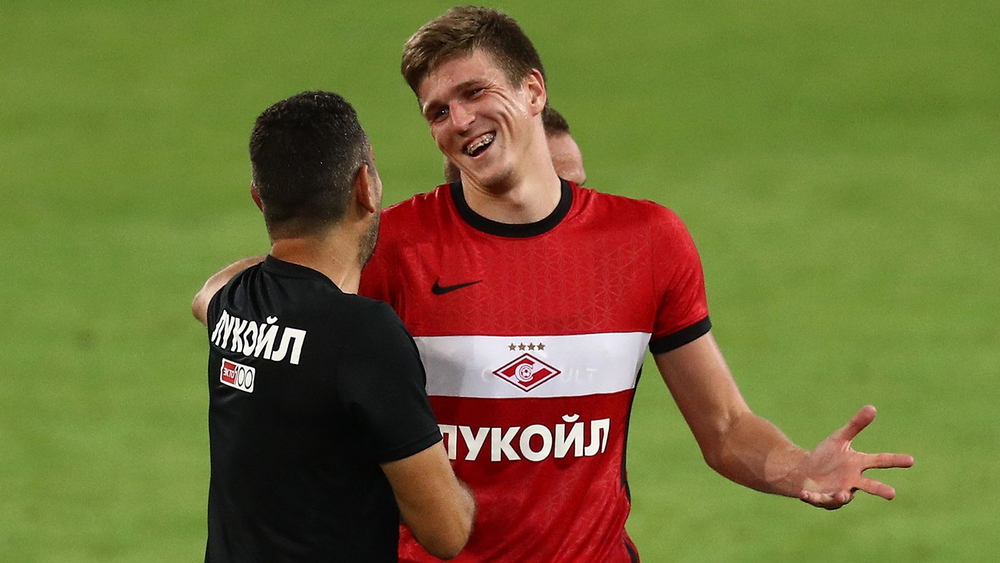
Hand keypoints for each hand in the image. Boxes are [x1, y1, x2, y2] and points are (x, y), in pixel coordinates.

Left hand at [796, 405, 913, 509]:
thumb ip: (855, 425)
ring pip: (844, 496)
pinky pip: (819, 499)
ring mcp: (838, 492)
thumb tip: (872, 407)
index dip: (895, 460)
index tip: (911, 460)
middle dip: (880, 489)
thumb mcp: (839, 438)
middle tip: (892, 494)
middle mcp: (852, 481)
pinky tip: (806, 494)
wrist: (805, 472)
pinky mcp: (823, 499)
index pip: (879, 461)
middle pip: (869, 485)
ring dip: (843, 495)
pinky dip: (814, 498)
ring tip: (843, 493)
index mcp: (858, 464)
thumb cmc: (826, 456)